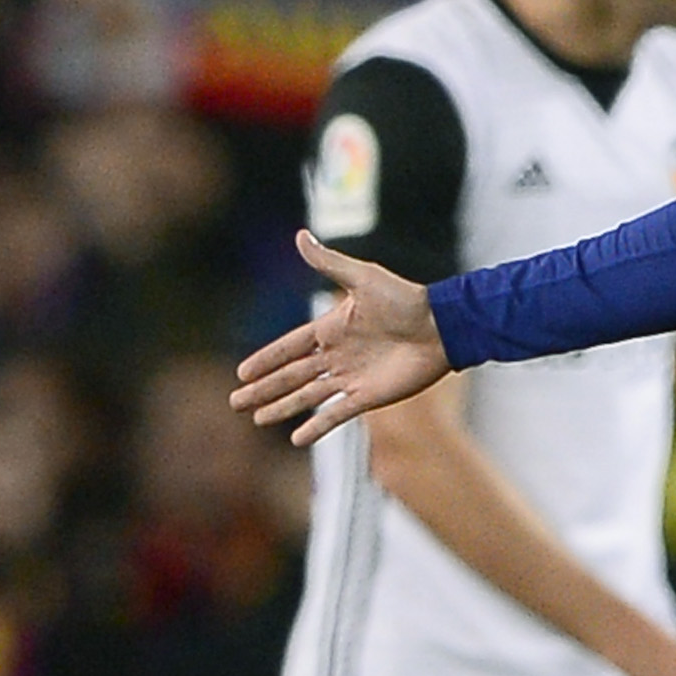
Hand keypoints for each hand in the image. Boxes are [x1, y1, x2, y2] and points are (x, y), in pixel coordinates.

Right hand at [231, 237, 451, 443]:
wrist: (441, 328)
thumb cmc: (405, 299)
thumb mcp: (363, 277)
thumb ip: (328, 263)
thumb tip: (299, 236)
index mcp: (331, 328)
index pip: (289, 347)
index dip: (265, 359)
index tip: (242, 372)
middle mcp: (336, 356)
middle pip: (290, 376)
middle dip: (264, 388)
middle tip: (235, 402)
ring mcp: (350, 378)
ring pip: (307, 397)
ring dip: (282, 408)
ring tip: (257, 420)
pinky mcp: (368, 397)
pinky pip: (335, 414)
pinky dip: (316, 427)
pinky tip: (297, 439)